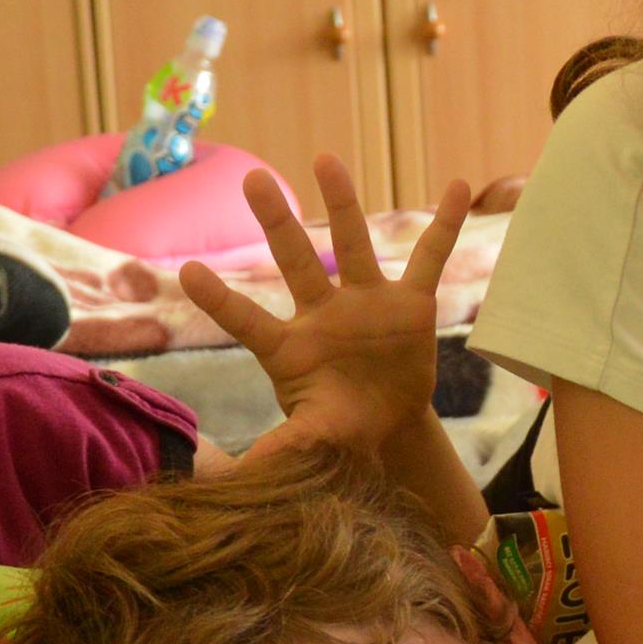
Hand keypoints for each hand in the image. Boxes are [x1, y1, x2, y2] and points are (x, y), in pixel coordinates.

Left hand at [194, 157, 473, 459]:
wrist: (385, 424)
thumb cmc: (336, 428)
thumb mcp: (307, 442)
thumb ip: (277, 451)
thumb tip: (224, 485)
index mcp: (289, 349)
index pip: (246, 319)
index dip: (219, 299)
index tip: (186, 271)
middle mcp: (323, 315)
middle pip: (296, 260)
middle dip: (275, 220)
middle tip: (251, 178)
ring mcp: (367, 304)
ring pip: (353, 244)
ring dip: (342, 201)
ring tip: (326, 158)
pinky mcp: (412, 305)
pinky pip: (430, 257)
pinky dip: (445, 223)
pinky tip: (457, 185)